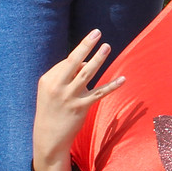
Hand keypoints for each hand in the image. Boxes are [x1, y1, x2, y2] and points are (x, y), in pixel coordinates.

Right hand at [33, 29, 124, 170]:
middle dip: (85, 45)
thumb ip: (66, 76)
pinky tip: (122, 79)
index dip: (79, 58)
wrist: (48, 137)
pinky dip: (112, 86)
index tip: (86, 59)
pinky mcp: (81, 108)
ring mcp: (70, 97)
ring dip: (99, 59)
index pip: (67, 63)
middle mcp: (58, 86)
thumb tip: (86, 63)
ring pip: (87, 74)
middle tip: (97, 32)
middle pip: (73, 62)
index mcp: (48, 79)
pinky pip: (99, 93)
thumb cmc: (52, 110)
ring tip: (107, 46)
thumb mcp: (51, 91)